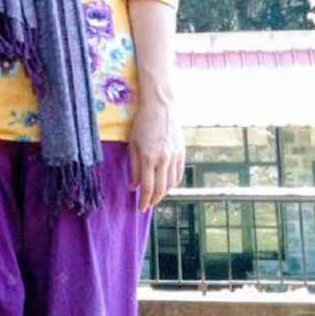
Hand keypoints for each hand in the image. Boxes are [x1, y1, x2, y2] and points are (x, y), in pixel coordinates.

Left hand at [128, 94, 183, 212]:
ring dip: (164, 193)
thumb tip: (133, 186)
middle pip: (161, 189)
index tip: (141, 209)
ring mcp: (175, 156)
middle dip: (154, 200)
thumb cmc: (141, 123)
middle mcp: (163, 159)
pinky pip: (179, 174)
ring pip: (171, 183)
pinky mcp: (182, 152)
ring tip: (156, 196)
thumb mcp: (132, 144)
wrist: (160, 107)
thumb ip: (133, 166)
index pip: (148, 187)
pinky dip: (173, 182)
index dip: (144, 201)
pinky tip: (167, 184)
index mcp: (149, 158)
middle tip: (148, 205)